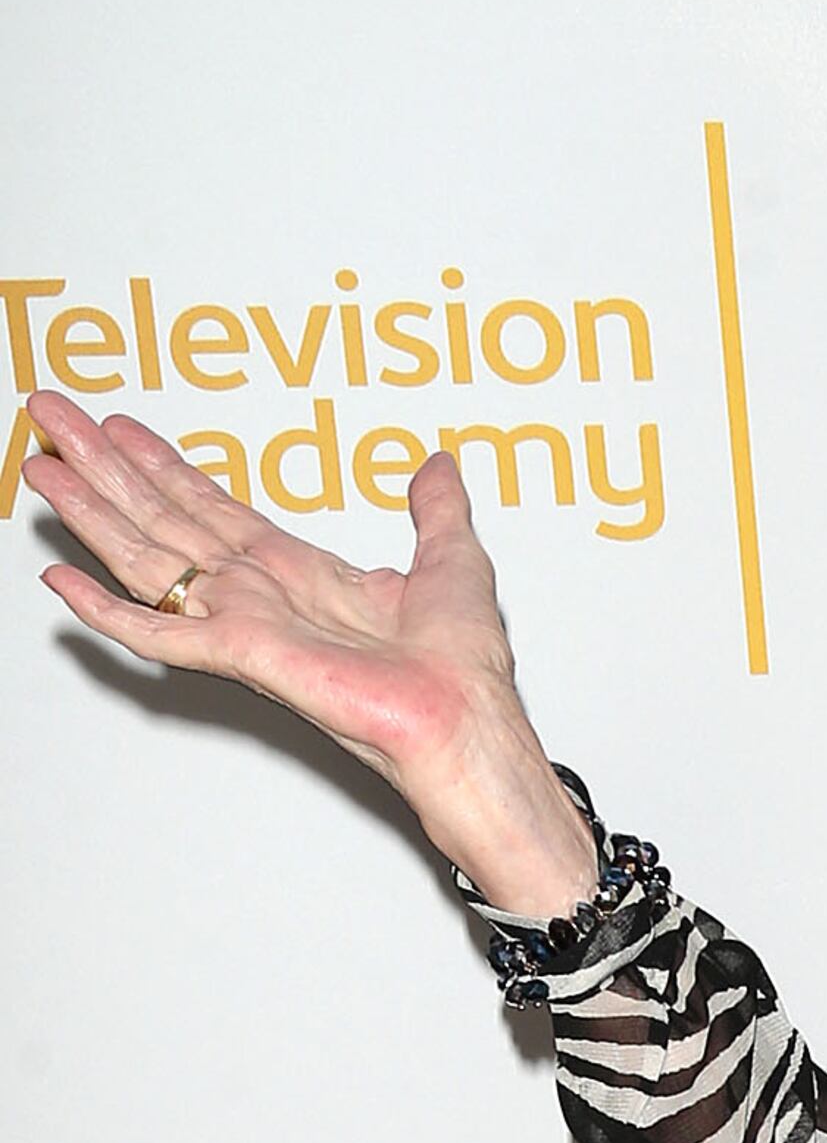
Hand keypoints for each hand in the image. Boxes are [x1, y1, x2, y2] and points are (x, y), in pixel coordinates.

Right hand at [23, 387, 596, 912]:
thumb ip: (436, 510)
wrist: (467, 725)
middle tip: (50, 417)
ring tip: (39, 467)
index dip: (162, 466)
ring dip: (90, 513)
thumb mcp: (454, 561)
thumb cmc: (465, 671)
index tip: (119, 428)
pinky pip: (159, 634)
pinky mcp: (241, 657)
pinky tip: (62, 584)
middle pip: (162, 520)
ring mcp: (244, 626)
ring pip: (146, 559)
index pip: (211, 509)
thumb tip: (438, 466)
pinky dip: (109, 610)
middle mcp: (263, 597)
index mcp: (302, 574)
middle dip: (103, 467)